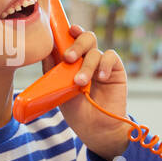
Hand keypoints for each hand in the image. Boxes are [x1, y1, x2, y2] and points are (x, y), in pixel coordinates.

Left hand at [42, 23, 132, 160]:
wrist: (97, 130)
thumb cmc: (77, 112)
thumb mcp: (59, 92)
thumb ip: (54, 72)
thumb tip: (45, 51)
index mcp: (71, 62)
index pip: (68, 40)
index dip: (65, 32)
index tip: (61, 30)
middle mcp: (86, 59)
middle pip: (83, 38)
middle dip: (75, 44)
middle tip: (68, 58)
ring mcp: (100, 63)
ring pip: (94, 48)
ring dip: (86, 64)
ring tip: (80, 82)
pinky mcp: (115, 69)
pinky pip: (110, 56)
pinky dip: (104, 65)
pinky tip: (100, 78)